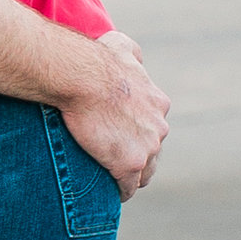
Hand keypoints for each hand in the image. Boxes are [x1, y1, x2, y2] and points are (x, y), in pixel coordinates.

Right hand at [62, 32, 169, 196]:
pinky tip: (110, 192)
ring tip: (114, 181)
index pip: (154, 126)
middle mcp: (159, 127)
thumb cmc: (96, 60)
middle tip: (115, 159)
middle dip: (137, 156)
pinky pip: (128, 187)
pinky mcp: (130, 164)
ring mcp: (147, 148)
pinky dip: (120, 190)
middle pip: (153, 151)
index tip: (122, 137)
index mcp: (158, 103)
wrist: (81, 77)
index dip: (138, 133)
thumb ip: (132, 54)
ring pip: (145, 172)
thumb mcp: (122, 47)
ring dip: (132, 177)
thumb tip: (134, 58)